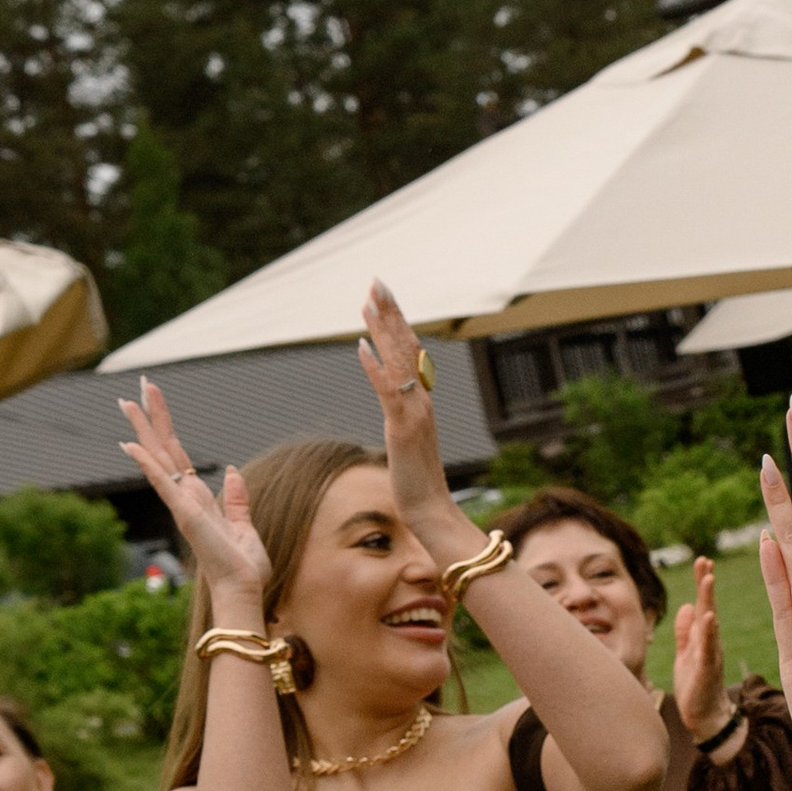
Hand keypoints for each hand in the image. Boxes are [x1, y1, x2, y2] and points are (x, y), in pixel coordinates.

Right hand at [117, 378, 272, 612]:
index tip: (154, 401)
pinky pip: (163, 485)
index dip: (166, 428)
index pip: (178, 455)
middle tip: (137, 386)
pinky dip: (148, 464)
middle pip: (164, 449)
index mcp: (198, 499)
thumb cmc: (243, 567)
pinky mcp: (186, 515)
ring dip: (143, 430)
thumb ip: (237, 499)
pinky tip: (131, 444)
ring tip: (127, 402)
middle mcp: (185, 498)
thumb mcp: (244, 526)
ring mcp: (182, 506)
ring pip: (159, 459)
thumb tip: (234, 471)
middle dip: (152, 417)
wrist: (243, 590)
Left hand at [357, 281, 457, 541]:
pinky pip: (388, 392)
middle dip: (390, 312)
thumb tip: (396, 399)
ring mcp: (414, 413)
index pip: (408, 352)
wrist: (431, 509)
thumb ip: (403, 414)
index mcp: (421, 400)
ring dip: (383, 329)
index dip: (395, 322)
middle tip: (377, 281)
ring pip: (398, 361)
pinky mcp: (403, 429)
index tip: (382, 296)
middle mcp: (422, 400)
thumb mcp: (407, 440)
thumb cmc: (417, 481)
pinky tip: (361, 346)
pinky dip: (375, 368)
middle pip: (406, 347)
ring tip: (368, 301)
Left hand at [671, 559, 731, 741]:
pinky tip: (709, 617)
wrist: (706, 718)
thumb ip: (686, 632)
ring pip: (711, 623)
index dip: (702, 584)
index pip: (703, 605)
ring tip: (708, 579)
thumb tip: (687, 606)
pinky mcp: (708, 669)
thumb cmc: (696, 687)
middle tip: (705, 561)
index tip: (702, 562)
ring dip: (709, 600)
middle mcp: (710, 642)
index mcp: (703, 638)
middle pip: (708, 607)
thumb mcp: (686, 654)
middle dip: (706, 584)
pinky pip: (709, 648)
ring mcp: (710, 654)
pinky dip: (709, 632)